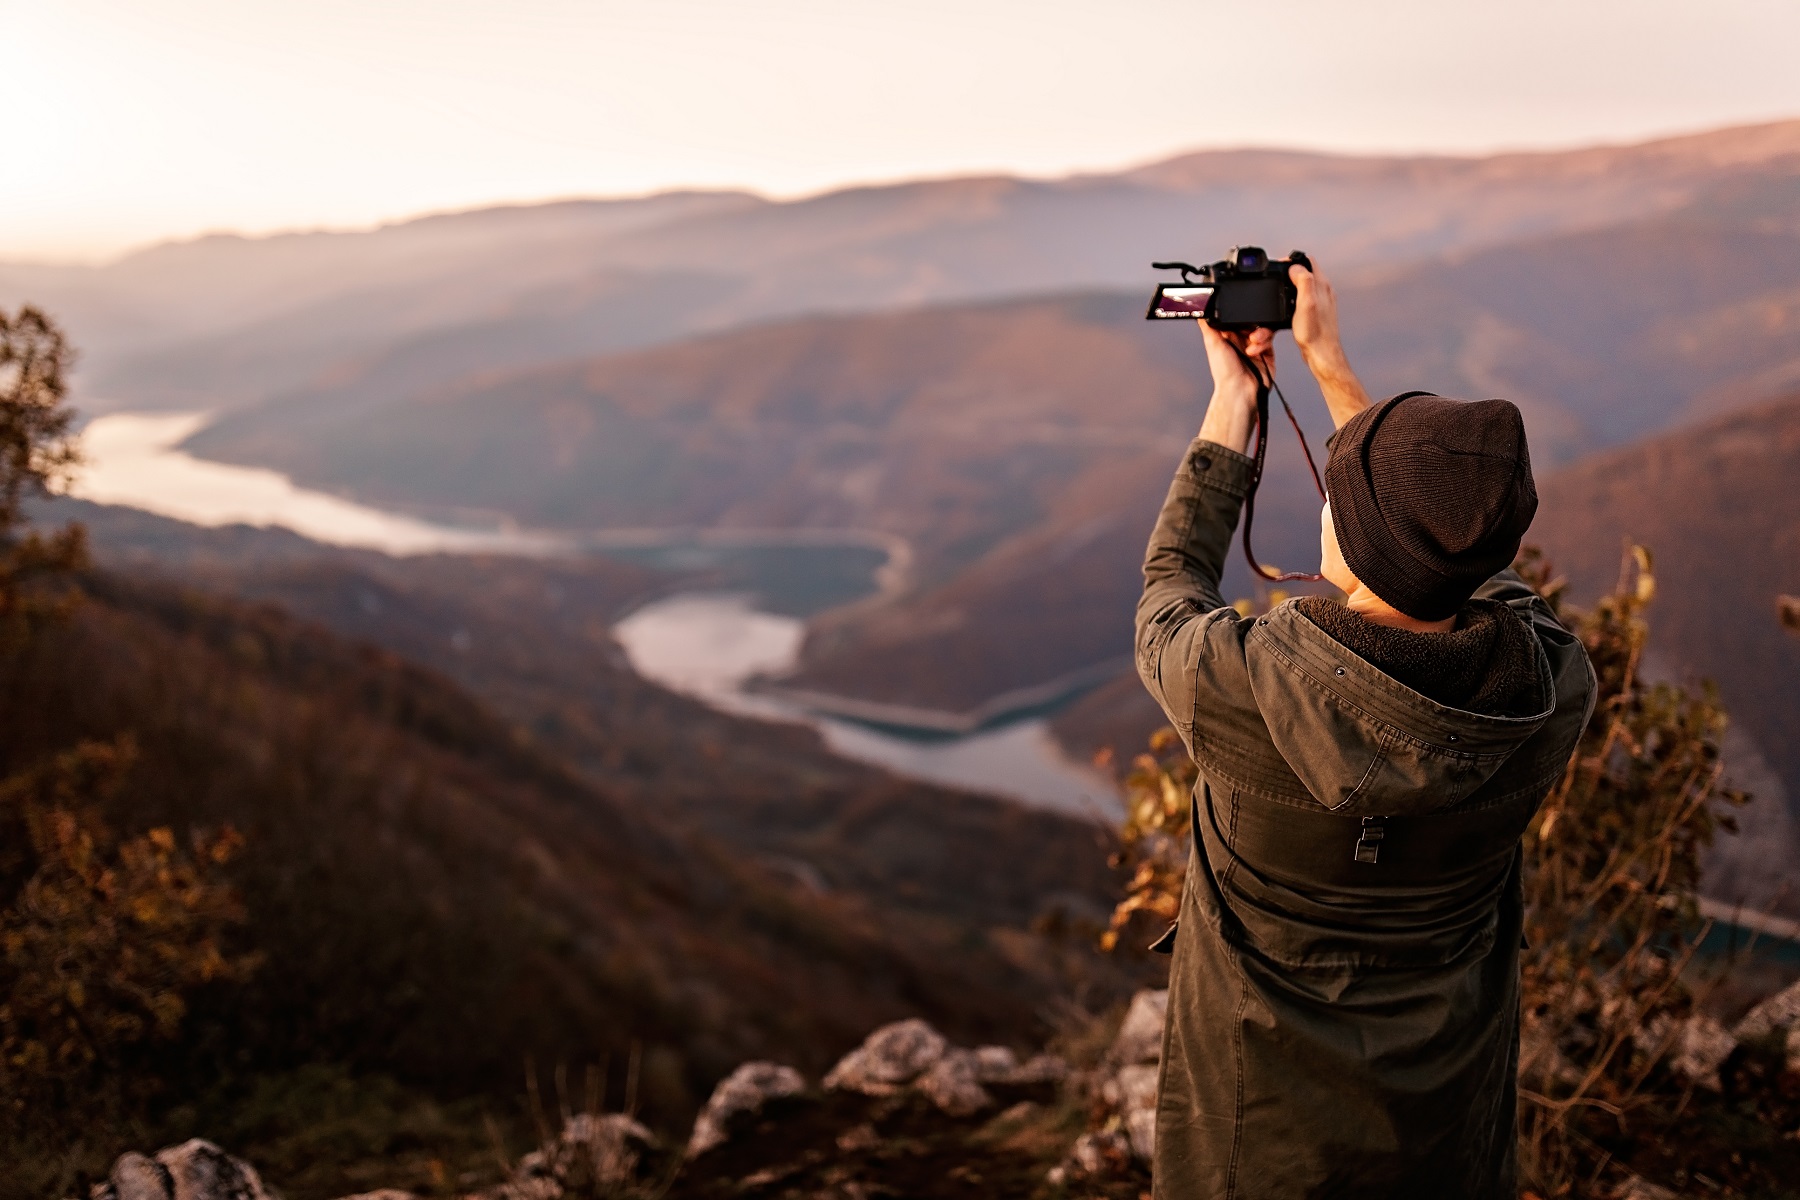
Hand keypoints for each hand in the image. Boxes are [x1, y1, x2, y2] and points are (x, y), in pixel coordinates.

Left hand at [1195, 321, 1271, 453]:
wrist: (1241, 390)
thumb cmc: (1224, 371)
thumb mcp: (1212, 342)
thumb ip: (1207, 323)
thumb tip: (1199, 308)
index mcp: (1226, 335)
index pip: (1237, 316)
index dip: (1241, 312)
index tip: (1242, 310)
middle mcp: (1240, 339)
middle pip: (1252, 320)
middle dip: (1252, 323)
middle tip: (1248, 331)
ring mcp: (1254, 345)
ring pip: (1263, 328)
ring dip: (1259, 333)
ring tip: (1252, 342)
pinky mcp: (1267, 352)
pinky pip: (1270, 339)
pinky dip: (1264, 343)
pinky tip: (1255, 351)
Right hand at [1288, 261, 1372, 427]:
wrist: (1322, 356)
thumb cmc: (1315, 333)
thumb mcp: (1306, 304)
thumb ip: (1303, 281)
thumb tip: (1295, 266)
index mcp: (1321, 285)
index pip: (1307, 260)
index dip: (1291, 260)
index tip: (1278, 267)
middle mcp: (1322, 292)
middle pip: (1301, 274)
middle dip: (1285, 276)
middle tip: (1273, 282)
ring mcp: (1318, 303)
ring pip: (1298, 290)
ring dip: (1285, 293)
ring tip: (1275, 300)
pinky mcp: (1313, 315)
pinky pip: (1298, 304)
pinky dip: (1287, 307)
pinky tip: (1282, 315)